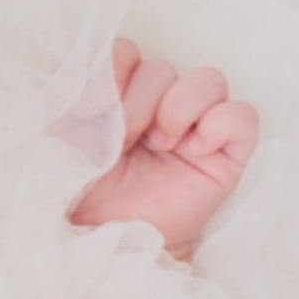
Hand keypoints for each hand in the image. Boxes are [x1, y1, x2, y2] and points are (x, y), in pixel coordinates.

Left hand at [66, 38, 259, 258]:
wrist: (101, 246)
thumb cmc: (76, 194)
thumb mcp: (56, 136)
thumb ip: (69, 94)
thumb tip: (98, 75)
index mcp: (116, 98)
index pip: (127, 53)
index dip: (111, 72)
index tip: (90, 109)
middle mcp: (156, 109)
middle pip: (162, 68)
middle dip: (139, 102)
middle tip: (123, 143)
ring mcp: (193, 131)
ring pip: (208, 80)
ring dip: (179, 107)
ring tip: (159, 144)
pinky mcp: (223, 157)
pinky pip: (242, 116)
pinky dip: (221, 123)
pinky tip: (194, 148)